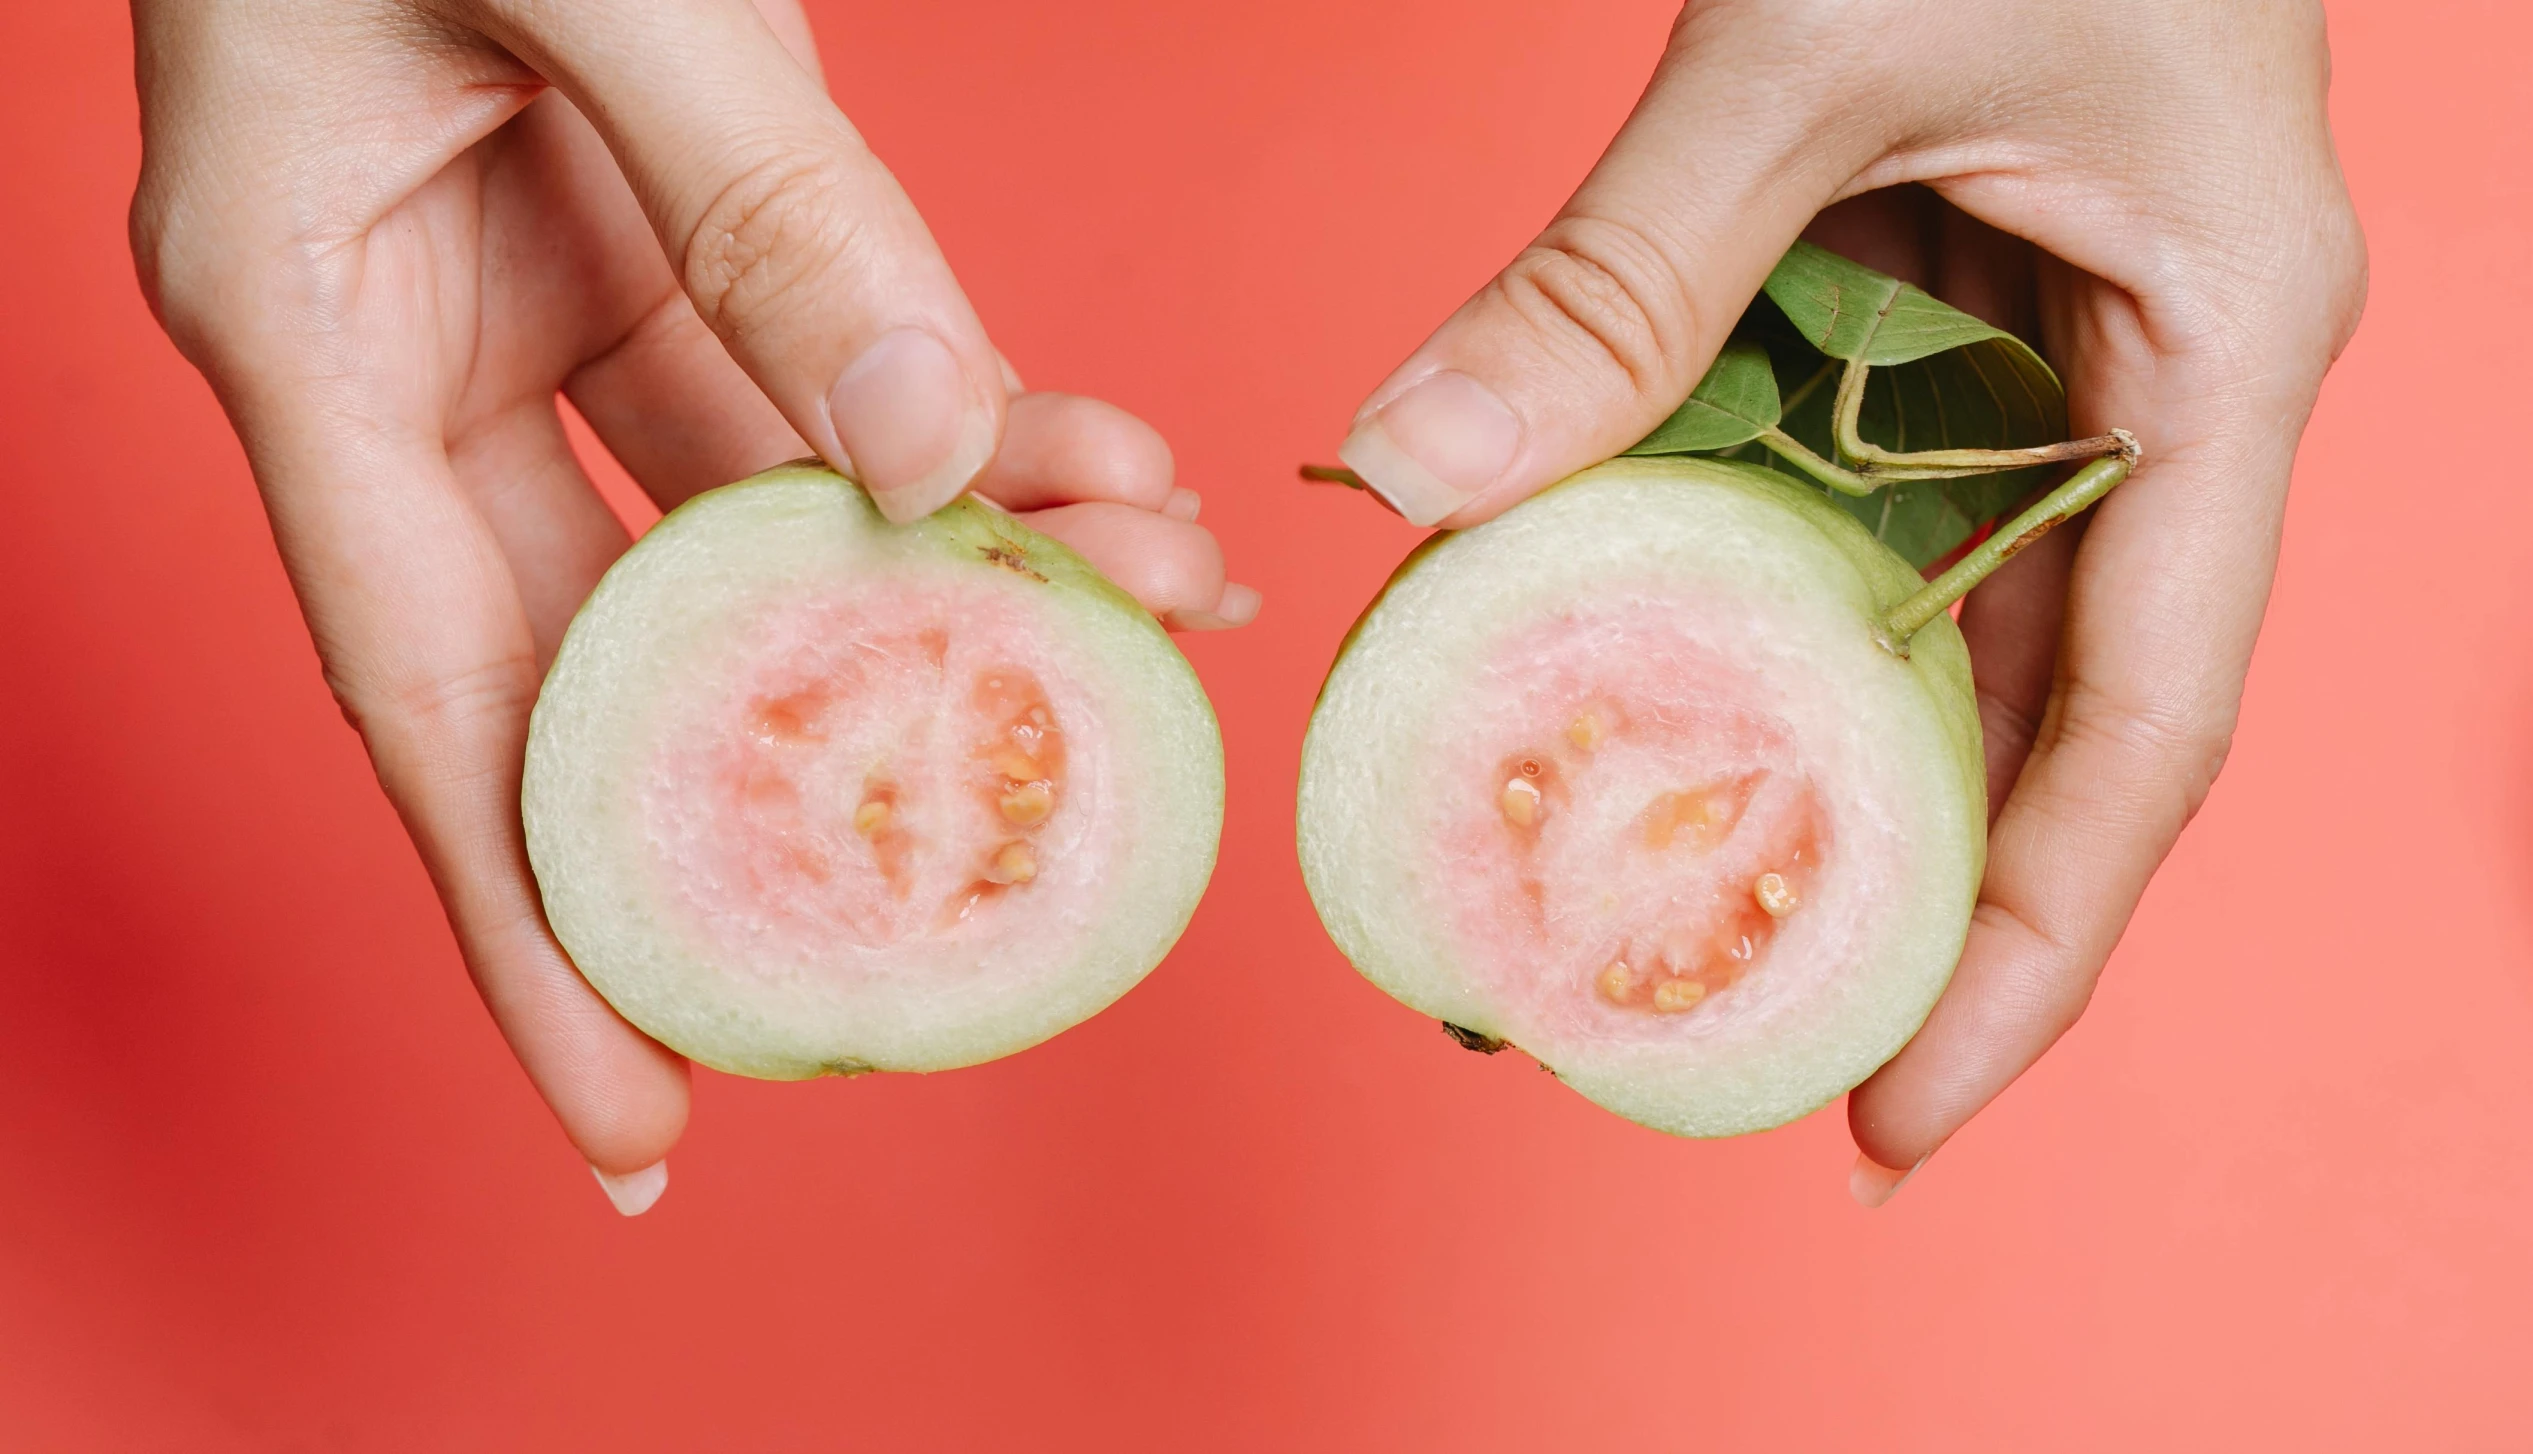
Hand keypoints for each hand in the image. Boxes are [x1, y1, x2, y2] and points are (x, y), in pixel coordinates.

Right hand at [130, 0, 1256, 1212]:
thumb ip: (763, 206)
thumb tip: (929, 449)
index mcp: (308, 329)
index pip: (428, 701)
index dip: (536, 918)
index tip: (641, 1101)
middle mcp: (415, 348)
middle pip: (602, 652)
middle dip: (789, 782)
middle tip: (964, 916)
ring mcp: (536, 288)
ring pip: (751, 511)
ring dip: (945, 575)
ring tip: (1145, 617)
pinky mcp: (647, 222)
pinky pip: (813, 376)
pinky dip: (952, 432)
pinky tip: (1091, 474)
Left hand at [1336, 0, 2364, 1201]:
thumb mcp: (1817, 42)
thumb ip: (1622, 269)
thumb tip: (1403, 479)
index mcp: (2218, 353)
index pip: (2146, 729)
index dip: (2029, 951)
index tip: (1898, 1114)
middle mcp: (2149, 385)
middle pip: (2038, 716)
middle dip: (1898, 894)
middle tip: (1727, 1043)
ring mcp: (2043, 349)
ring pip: (1922, 609)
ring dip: (1782, 740)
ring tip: (1640, 889)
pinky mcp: (1936, 300)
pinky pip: (1835, 484)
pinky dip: (1720, 573)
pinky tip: (1600, 654)